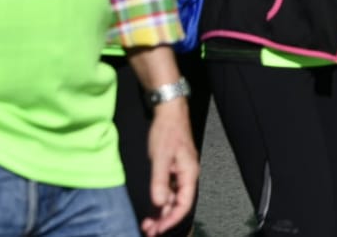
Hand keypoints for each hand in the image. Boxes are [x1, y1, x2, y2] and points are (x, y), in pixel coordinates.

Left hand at [142, 100, 198, 235]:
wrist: (168, 112)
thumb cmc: (167, 131)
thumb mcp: (160, 157)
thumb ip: (160, 181)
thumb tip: (160, 203)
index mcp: (189, 173)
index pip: (184, 203)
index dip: (172, 219)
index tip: (159, 229)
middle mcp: (187, 175)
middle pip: (178, 204)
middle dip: (165, 219)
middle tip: (149, 230)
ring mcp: (179, 173)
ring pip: (172, 198)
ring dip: (161, 212)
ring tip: (147, 224)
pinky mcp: (172, 169)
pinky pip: (168, 190)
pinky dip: (160, 201)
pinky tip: (151, 209)